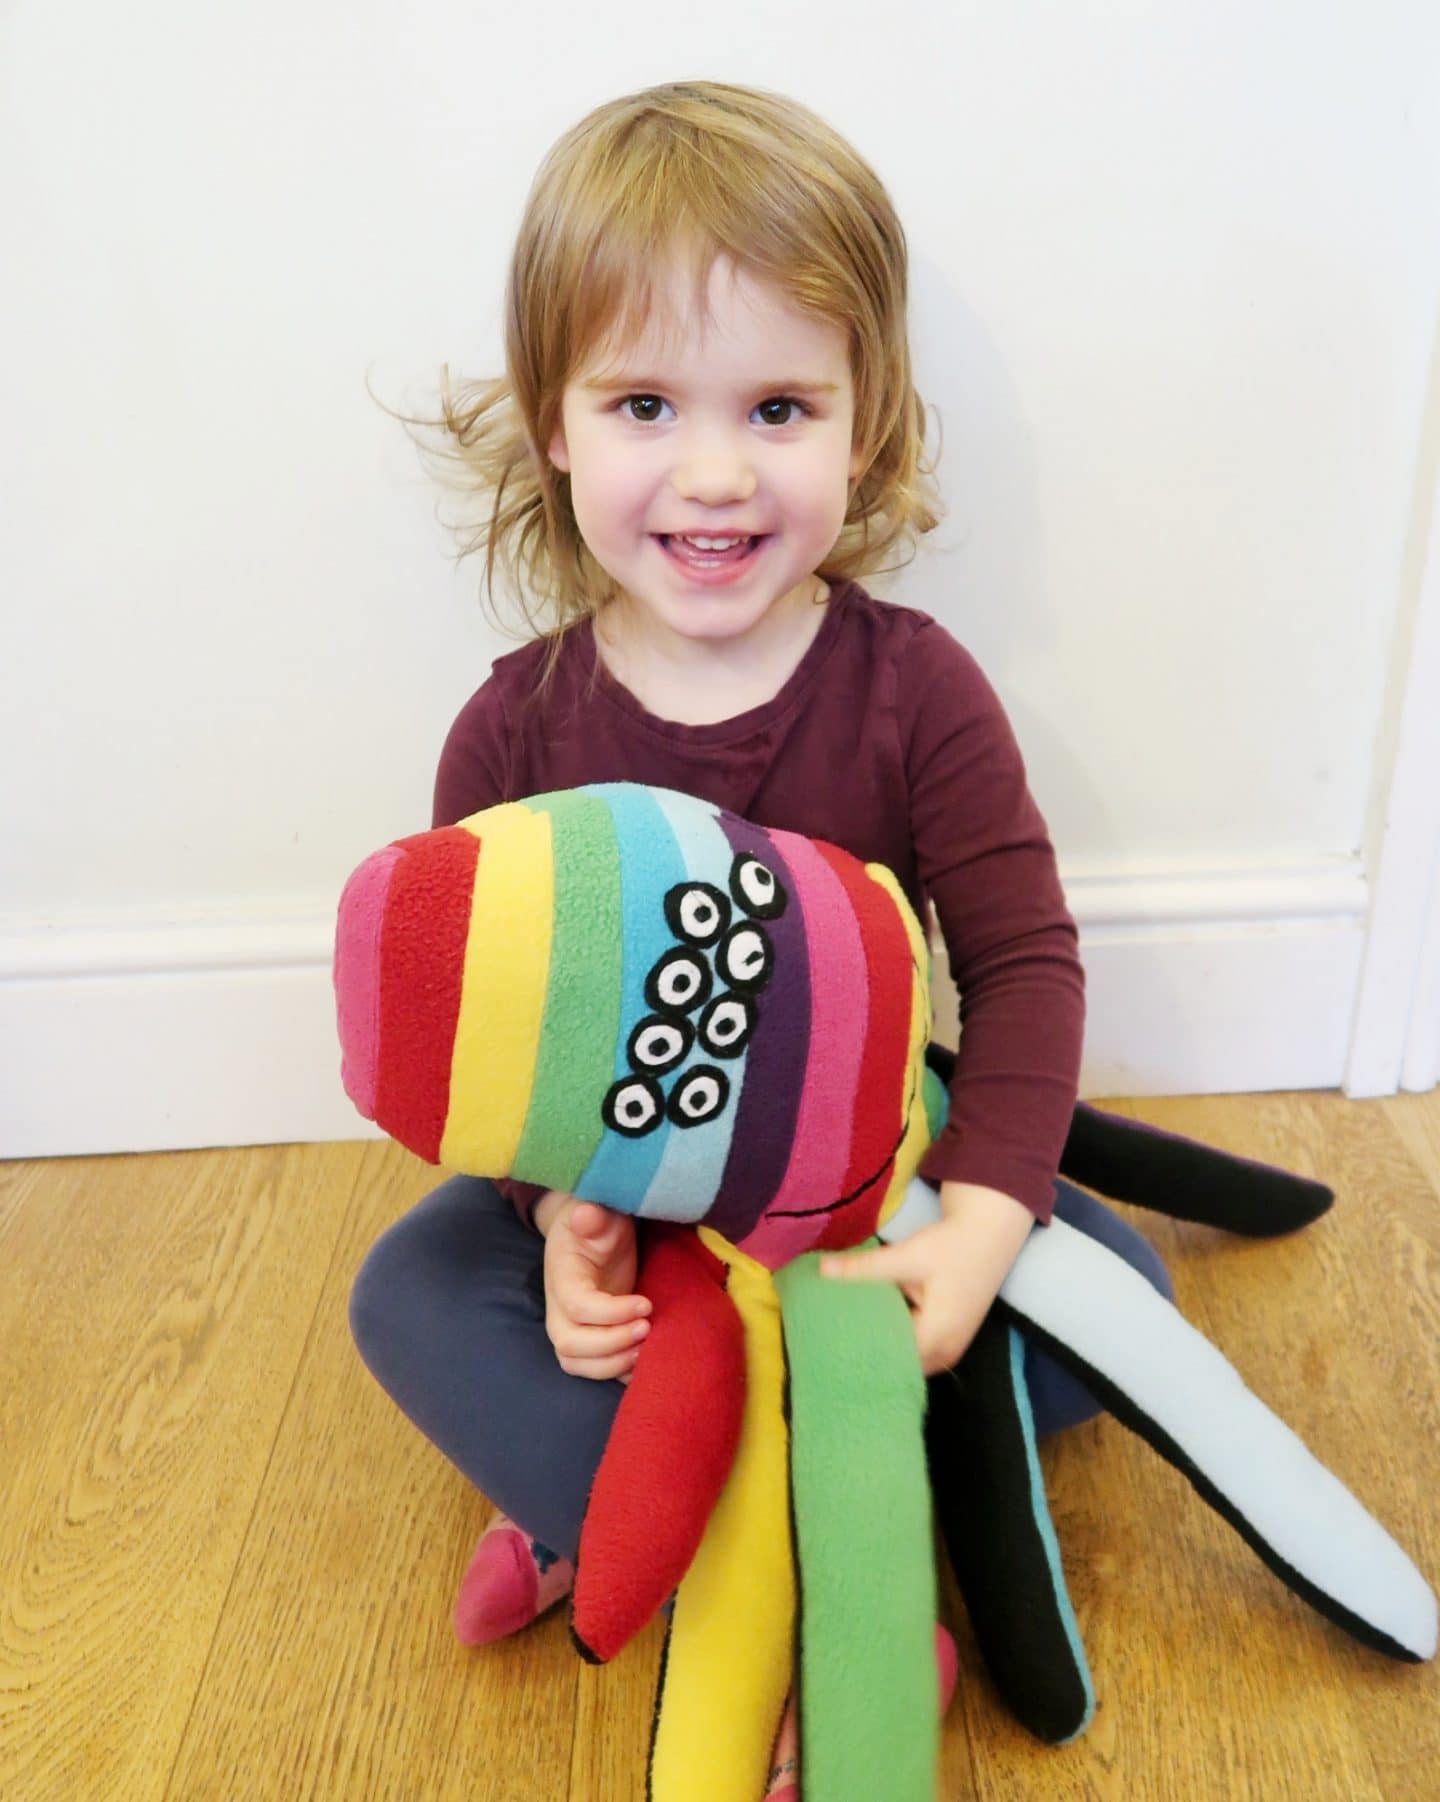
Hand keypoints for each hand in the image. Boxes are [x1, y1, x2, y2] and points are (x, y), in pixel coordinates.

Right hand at [540, 1194, 650, 1383]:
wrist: (591, 1235)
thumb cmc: (599, 1223)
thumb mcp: (599, 1212)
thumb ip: (593, 1216)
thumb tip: (586, 1215)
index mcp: (562, 1277)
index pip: (576, 1307)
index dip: (610, 1313)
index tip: (646, 1304)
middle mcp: (559, 1308)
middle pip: (569, 1345)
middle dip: (610, 1346)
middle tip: (647, 1329)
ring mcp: (571, 1326)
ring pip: (577, 1363)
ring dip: (613, 1364)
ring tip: (646, 1349)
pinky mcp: (589, 1338)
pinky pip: (594, 1369)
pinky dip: (618, 1373)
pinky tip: (644, 1362)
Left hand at [818, 1182, 1034, 1375]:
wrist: (987, 1236)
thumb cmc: (951, 1246)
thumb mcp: (907, 1255)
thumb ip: (865, 1268)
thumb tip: (820, 1271)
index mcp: (936, 1338)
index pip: (888, 1360)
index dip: (858, 1351)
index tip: (826, 1343)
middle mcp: (944, 1353)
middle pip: (896, 1365)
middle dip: (865, 1352)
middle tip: (826, 1341)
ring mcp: (948, 1350)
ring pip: (904, 1359)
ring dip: (879, 1347)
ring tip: (840, 1337)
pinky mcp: (947, 1341)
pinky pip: (914, 1350)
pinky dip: (893, 1340)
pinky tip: (867, 1327)